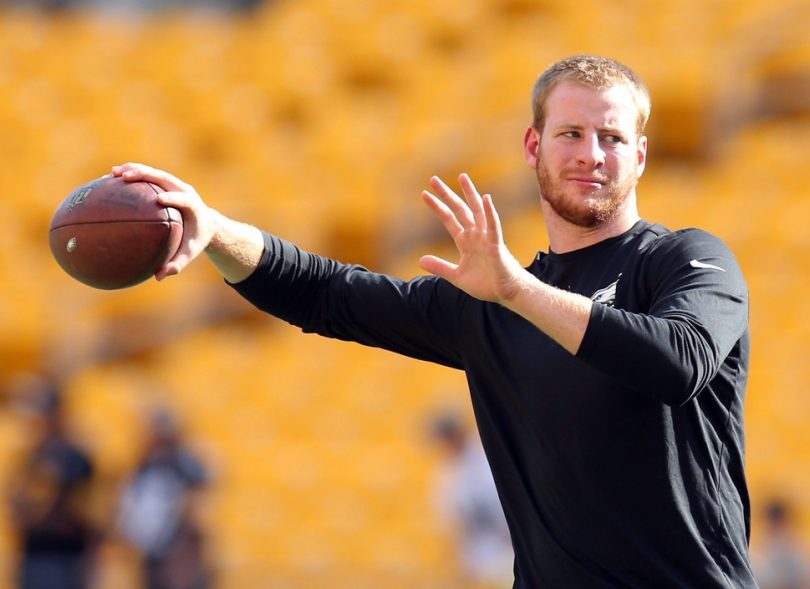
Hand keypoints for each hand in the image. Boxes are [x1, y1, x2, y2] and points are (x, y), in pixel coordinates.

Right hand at [111, 163, 216, 279]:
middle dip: (146, 175)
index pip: (184, 198)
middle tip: (126, 177)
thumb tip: (159, 276)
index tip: (160, 200)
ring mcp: (174, 184)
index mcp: (193, 205)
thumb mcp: (190, 252)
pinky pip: (147, 176)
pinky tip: (111, 178)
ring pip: (153, 173)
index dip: (174, 197)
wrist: (205, 222)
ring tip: (113, 172)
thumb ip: (177, 264)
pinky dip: (131, 174)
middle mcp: (183, 189)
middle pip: (164, 178)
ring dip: (134, 170)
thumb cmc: (195, 239)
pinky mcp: (165, 183)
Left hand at [419, 174, 524, 303]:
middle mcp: (475, 235)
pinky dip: (490, 213)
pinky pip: (494, 227)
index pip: (449, 219)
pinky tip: (486, 199)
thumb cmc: (486, 284)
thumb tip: (420, 260)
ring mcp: (486, 238)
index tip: (424, 194)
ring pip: (477, 211)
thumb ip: (440, 267)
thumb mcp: (456, 276)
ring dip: (469, 194)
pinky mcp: (497, 245)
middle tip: (433, 179)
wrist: (506, 293)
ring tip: (462, 177)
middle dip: (447, 194)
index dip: (437, 207)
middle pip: (459, 210)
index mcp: (465, 242)